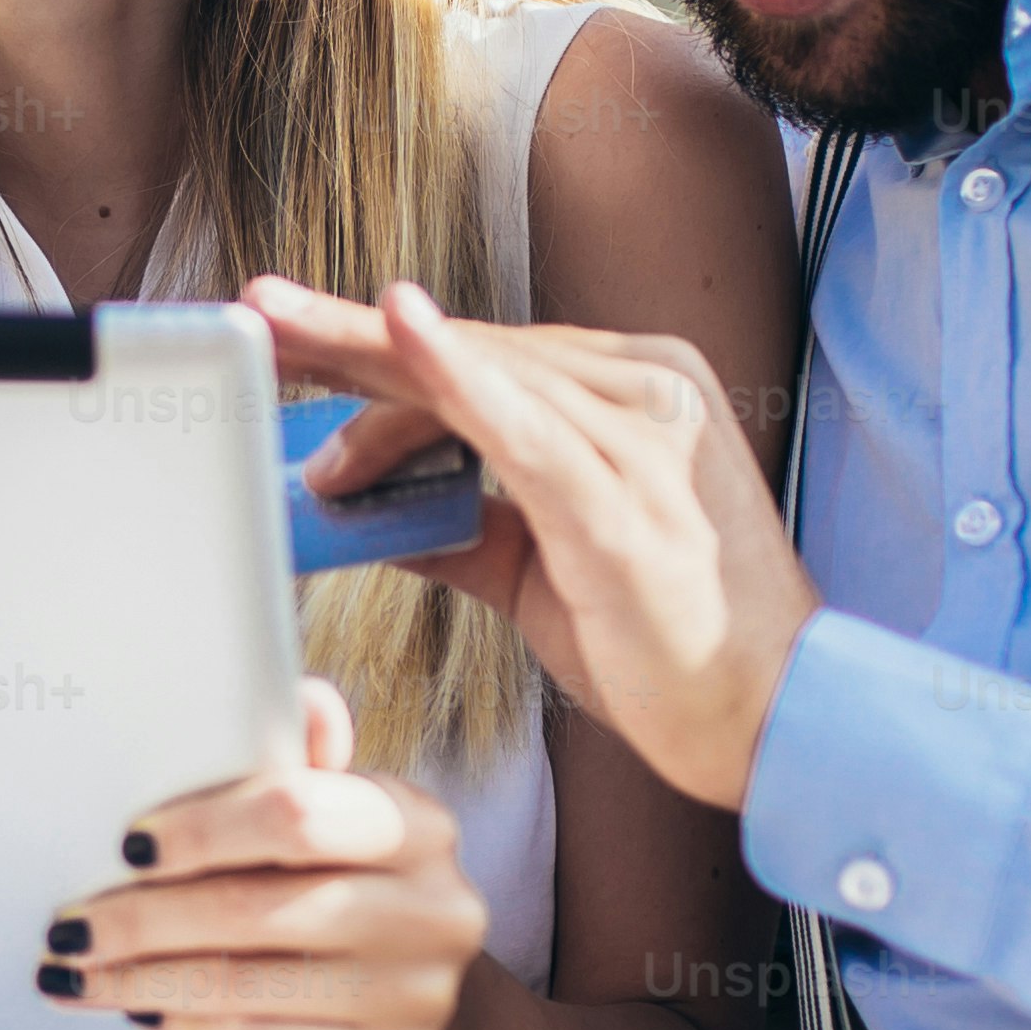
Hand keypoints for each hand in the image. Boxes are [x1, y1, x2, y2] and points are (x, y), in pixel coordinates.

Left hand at [50, 682, 487, 1029]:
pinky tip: (135, 1008)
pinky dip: (180, 1022)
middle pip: (256, 906)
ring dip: (139, 979)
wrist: (434, 1026)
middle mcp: (431, 908)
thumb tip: (301, 696)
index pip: (298, 813)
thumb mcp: (343, 830)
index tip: (126, 843)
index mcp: (416, 825)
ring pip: (243, 983)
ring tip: (72, 974)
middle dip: (144, 917)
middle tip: (68, 926)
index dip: (203, 827)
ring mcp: (413, 994)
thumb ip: (306, 770)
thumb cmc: (356, 901)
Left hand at [244, 275, 815, 812]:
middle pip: (473, 350)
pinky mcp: (628, 497)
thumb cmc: (668, 646)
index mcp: (632, 398)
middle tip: (257, 308)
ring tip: (277, 346)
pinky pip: (525, 426)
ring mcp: (643, 438)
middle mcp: (645, 392)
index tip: (290, 345)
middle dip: (354, 334)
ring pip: (481, 379)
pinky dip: (456, 375)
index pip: (486, 359)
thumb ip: (466, 527)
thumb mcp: (544, 572)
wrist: (772, 721)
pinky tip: (399, 330)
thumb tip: (372, 513)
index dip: (381, 352)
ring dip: (369, 366)